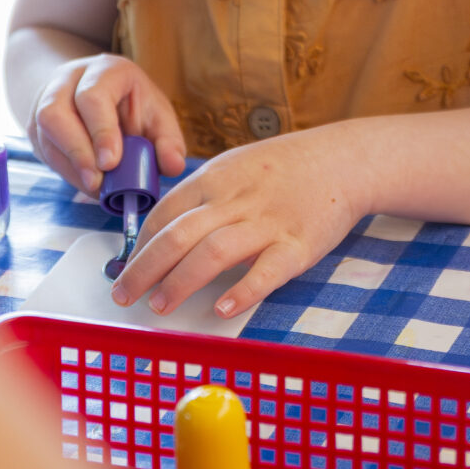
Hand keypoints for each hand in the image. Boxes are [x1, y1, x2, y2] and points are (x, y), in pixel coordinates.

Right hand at [29, 54, 186, 194]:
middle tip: (98, 183)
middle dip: (78, 151)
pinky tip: (84, 181)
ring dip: (68, 163)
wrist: (98, 94)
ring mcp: (46, 100)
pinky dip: (64, 169)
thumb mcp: (157, 115)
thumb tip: (173, 166)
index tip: (111, 162)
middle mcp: (69, 80)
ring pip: (43, 130)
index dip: (100, 131)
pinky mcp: (36, 124)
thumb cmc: (133, 104)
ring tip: (92, 185)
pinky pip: (43, 147)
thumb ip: (168, 140)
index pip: (92, 97)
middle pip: (56, 112)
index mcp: (106, 70)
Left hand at [109, 122, 366, 317]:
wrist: (346, 160)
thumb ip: (204, 194)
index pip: (165, 212)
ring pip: (214, 253)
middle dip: (144, 269)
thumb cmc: (287, 167)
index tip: (125, 269)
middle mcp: (237, 199)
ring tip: (159, 306)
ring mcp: (269, 222)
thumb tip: (164, 230)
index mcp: (217, 177)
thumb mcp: (238, 165)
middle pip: (179, 235)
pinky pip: (267, 271)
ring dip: (180, 282)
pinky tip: (222, 309)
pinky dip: (243, 291)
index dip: (139, 244)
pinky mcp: (299, 245)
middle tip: (123, 296)